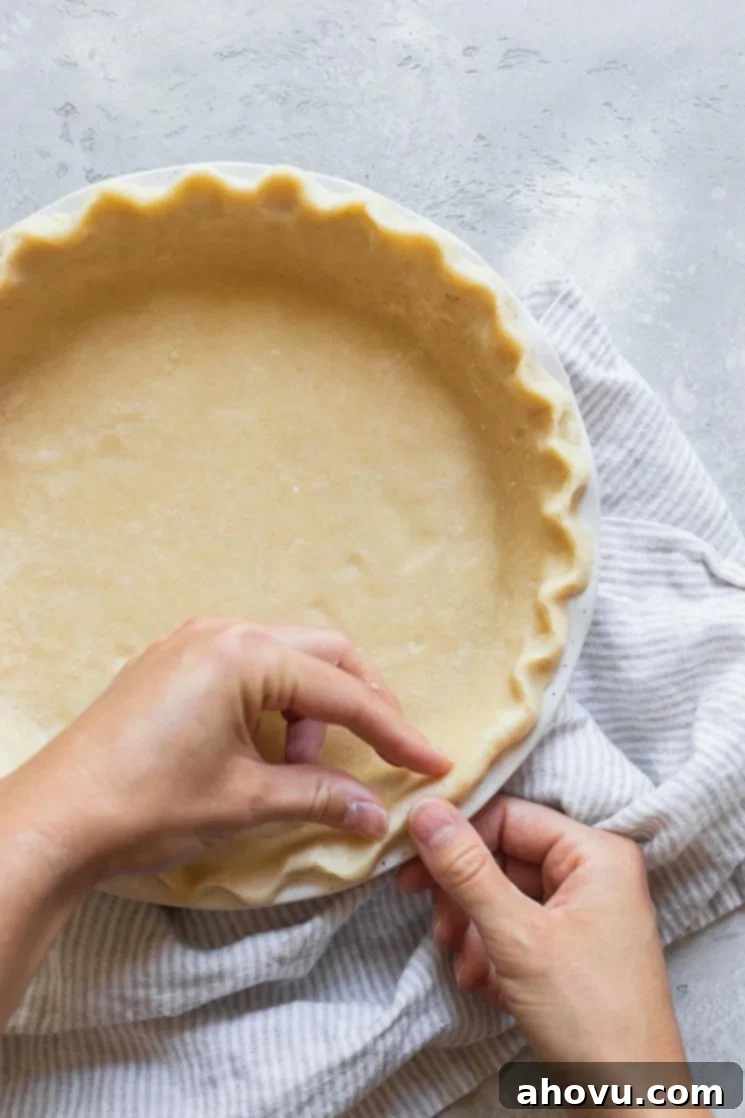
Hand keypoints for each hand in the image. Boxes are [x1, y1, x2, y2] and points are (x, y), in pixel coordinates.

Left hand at [3, 618, 449, 881]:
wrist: (54, 820)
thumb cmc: (146, 805)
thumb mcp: (245, 800)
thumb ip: (320, 796)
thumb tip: (374, 814)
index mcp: (244, 655)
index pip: (343, 693)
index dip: (395, 732)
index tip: (432, 762)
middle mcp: (222, 631)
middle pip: (324, 656)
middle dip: (361, 705)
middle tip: (386, 755)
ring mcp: (193, 641)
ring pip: (286, 660)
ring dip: (312, 710)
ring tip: (300, 770)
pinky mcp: (174, 662)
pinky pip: (248, 668)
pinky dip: (274, 705)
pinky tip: (266, 750)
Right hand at [399, 796, 684, 1064]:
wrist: (628, 1105)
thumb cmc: (589, 1016)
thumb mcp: (517, 937)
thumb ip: (467, 871)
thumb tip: (426, 811)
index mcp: (596, 854)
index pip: (509, 817)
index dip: (458, 839)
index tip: (410, 866)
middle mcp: (594, 873)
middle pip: (503, 857)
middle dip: (465, 897)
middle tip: (440, 928)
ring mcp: (584, 912)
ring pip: (504, 896)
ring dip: (473, 931)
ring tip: (467, 967)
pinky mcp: (571, 947)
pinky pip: (516, 928)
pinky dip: (491, 952)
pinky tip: (485, 983)